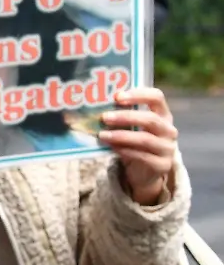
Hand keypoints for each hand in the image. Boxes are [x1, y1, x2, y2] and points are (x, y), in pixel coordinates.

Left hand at [99, 87, 177, 205]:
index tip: (118, 96)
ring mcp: (168, 148)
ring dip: (121, 136)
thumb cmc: (135, 141)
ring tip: (102, 135)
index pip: (157, 97)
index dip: (139, 94)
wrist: (145, 170)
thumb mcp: (132, 126)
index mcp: (163, 114)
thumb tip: (94, 105)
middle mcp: (169, 130)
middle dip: (126, 116)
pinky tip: (111, 147)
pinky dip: (125, 151)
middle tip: (104, 117)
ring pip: (145, 139)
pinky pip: (142, 156)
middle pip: (151, 119)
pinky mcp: (162, 165)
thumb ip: (122, 115)